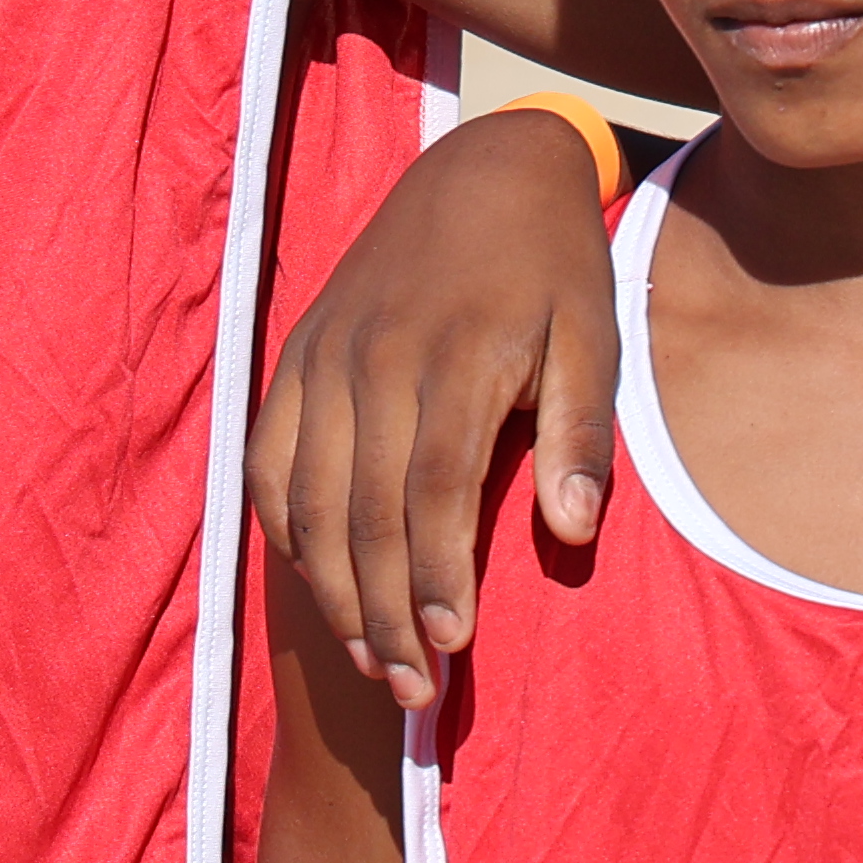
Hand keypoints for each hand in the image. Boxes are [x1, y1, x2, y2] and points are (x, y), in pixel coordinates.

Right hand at [246, 107, 625, 701]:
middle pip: (362, 513)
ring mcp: (323, 358)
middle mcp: (372, 361)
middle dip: (383, 614)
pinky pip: (269, 459)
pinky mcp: (296, 356)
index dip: (436, 579)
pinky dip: (285, 529)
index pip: (430, 493)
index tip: (452, 651)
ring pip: (306, 499)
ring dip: (332, 592)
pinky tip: (318, 584)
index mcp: (451, 357)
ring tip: (368, 659)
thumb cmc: (553, 268)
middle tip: (411, 692)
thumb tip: (573, 533)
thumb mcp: (594, 338)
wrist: (483, 170)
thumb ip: (580, 435)